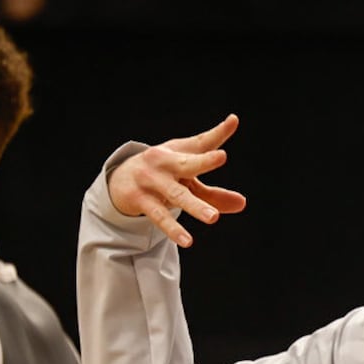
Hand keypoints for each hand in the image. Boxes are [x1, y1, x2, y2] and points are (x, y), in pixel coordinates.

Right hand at [107, 114, 247, 246]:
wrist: (120, 179)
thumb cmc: (162, 175)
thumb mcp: (186, 180)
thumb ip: (214, 194)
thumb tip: (243, 204)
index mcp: (178, 153)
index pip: (201, 144)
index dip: (218, 134)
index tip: (232, 123)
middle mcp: (164, 163)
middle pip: (186, 163)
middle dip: (203, 160)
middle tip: (221, 156)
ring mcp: (150, 181)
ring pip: (176, 194)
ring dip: (195, 205)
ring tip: (213, 217)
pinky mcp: (140, 200)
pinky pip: (159, 216)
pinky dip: (173, 229)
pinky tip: (187, 240)